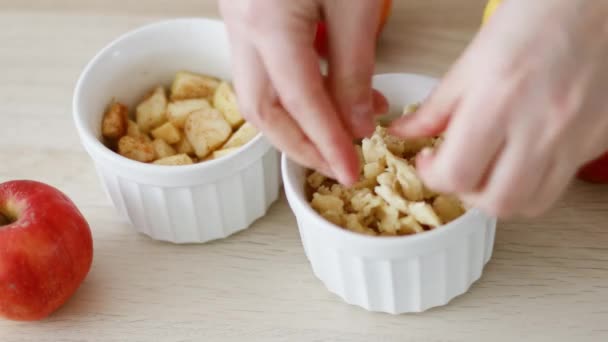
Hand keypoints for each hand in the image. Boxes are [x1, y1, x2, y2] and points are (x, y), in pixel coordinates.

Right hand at [219, 0, 387, 184]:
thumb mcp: (356, 5)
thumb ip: (355, 68)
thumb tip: (358, 124)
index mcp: (266, 21)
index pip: (299, 102)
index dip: (327, 143)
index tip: (350, 171)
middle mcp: (240, 24)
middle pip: (261, 109)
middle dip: (299, 145)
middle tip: (335, 165)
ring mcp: (236, 18)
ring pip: (258, 90)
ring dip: (298, 119)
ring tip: (343, 130)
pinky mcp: (246, 12)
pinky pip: (264, 65)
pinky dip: (294, 90)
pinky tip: (329, 90)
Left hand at [390, 0, 607, 216]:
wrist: (592, 4)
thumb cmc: (534, 19)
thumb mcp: (471, 61)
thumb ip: (435, 107)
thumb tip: (405, 134)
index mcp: (498, 102)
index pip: (457, 174)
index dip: (432, 176)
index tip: (428, 161)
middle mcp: (539, 128)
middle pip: (496, 202)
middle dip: (465, 194)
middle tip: (456, 171)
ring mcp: (572, 139)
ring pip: (531, 205)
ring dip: (499, 196)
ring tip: (487, 171)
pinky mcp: (593, 142)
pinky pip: (558, 185)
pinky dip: (532, 186)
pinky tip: (519, 160)